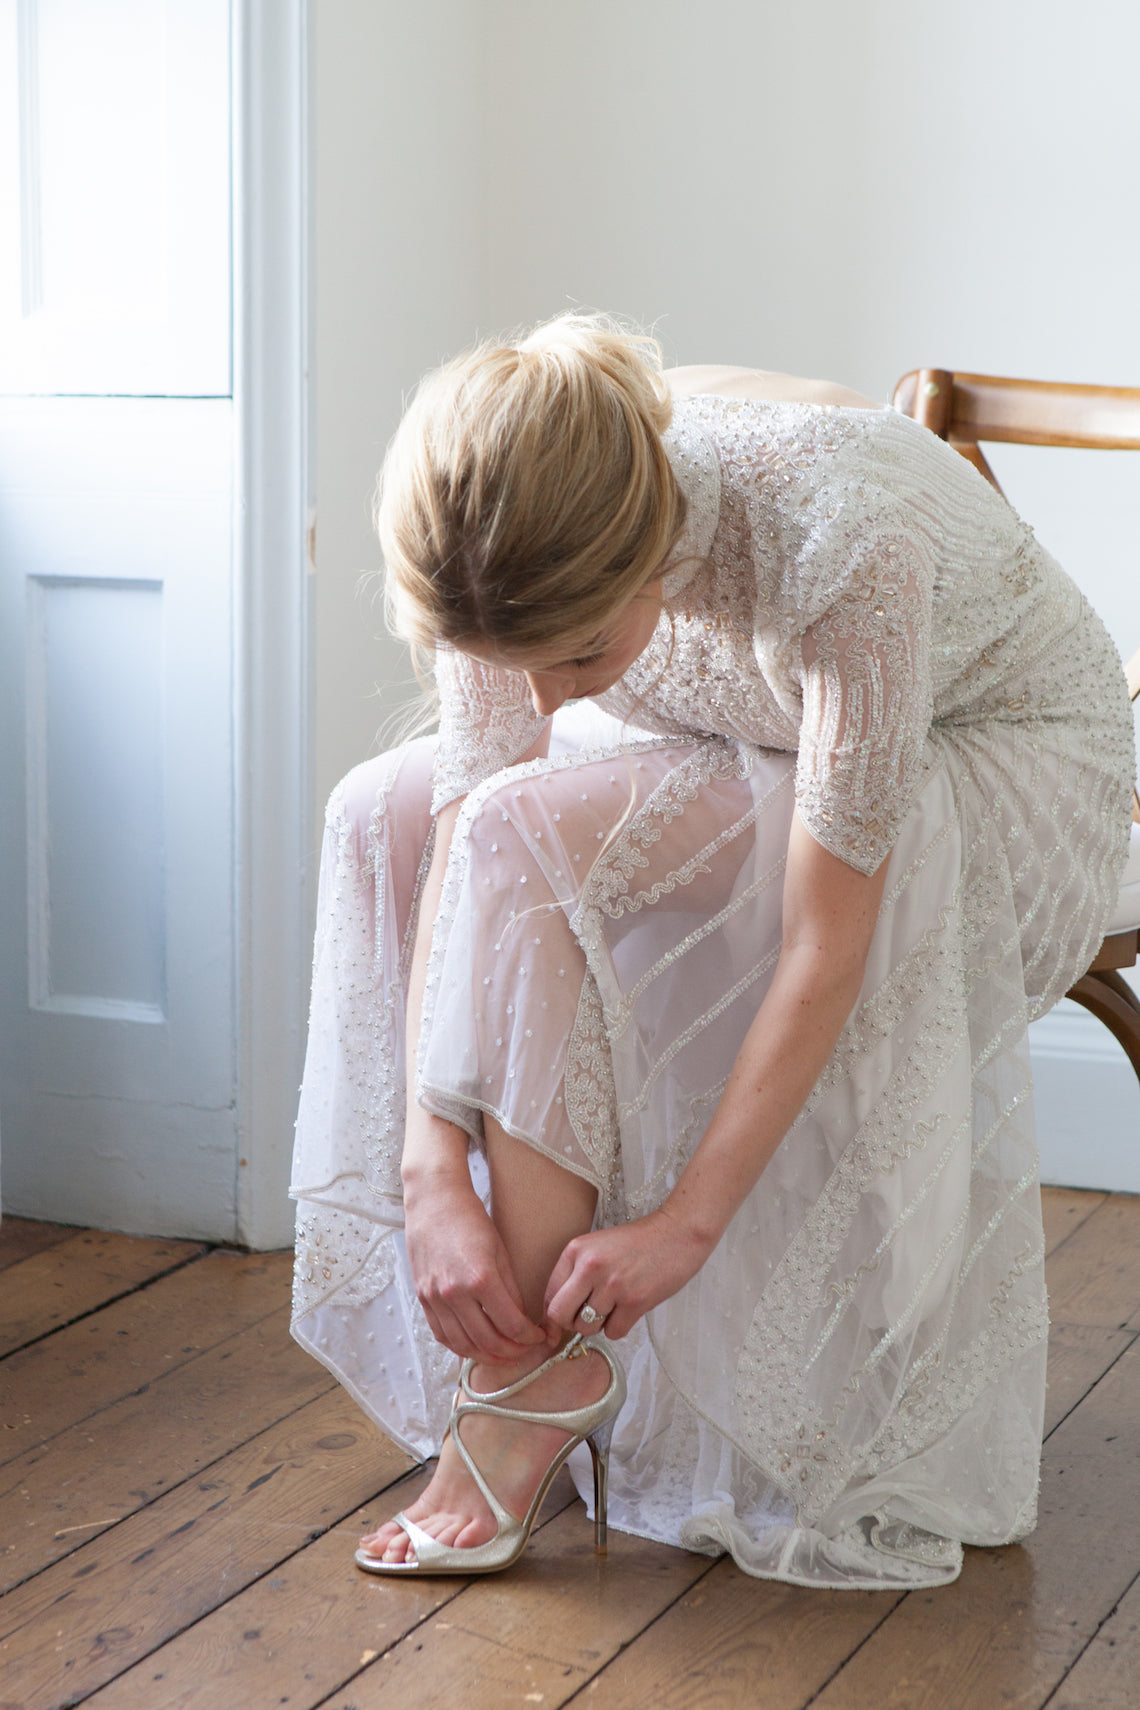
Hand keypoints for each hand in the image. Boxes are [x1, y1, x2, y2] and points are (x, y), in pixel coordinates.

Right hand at [404, 1176, 546, 1362]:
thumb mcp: (500, 1251)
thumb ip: (510, 1290)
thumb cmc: (470, 1219)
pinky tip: (474, 1347)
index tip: (539, 1337)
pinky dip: (459, 1347)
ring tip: (503, 1356)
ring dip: (486, 1356)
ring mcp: (435, 1298)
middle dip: (511, 1352)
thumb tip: (520, 1319)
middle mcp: (455, 1293)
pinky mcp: (423, 1297)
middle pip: (487, 1341)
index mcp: (481, 1278)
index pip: (511, 1324)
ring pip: (462, 1345)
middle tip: (525, 1350)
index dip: (529, 1337)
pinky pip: (441, 1334)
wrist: (434, 1201)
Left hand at [542, 1208, 711, 1341]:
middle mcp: (590, 1266)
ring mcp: (613, 1285)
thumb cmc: (637, 1243)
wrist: (677, 1233)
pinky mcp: (635, 1301)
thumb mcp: (597, 1247)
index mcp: (576, 1250)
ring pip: (587, 1327)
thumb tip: (554, 1316)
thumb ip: (576, 1273)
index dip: (550, 1316)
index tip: (555, 1328)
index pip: (549, 1294)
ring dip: (598, 1325)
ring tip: (614, 1306)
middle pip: (560, 1315)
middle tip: (585, 1319)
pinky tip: (629, 1309)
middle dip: (570, 1324)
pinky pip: (613, 1332)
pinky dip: (619, 1327)